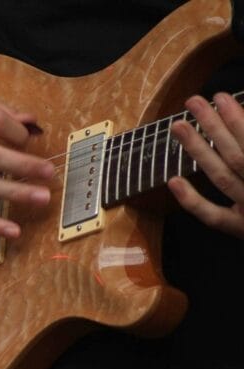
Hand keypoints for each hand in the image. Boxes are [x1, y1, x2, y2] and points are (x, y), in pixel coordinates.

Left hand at [169, 93, 243, 238]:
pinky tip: (173, 181)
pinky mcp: (240, 229)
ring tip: (178, 126)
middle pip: (237, 155)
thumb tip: (243, 117)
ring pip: (221, 177)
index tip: (222, 97)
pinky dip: (192, 201)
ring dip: (198, 151)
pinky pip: (214, 217)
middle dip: (214, 127)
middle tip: (194, 102)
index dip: (238, 119)